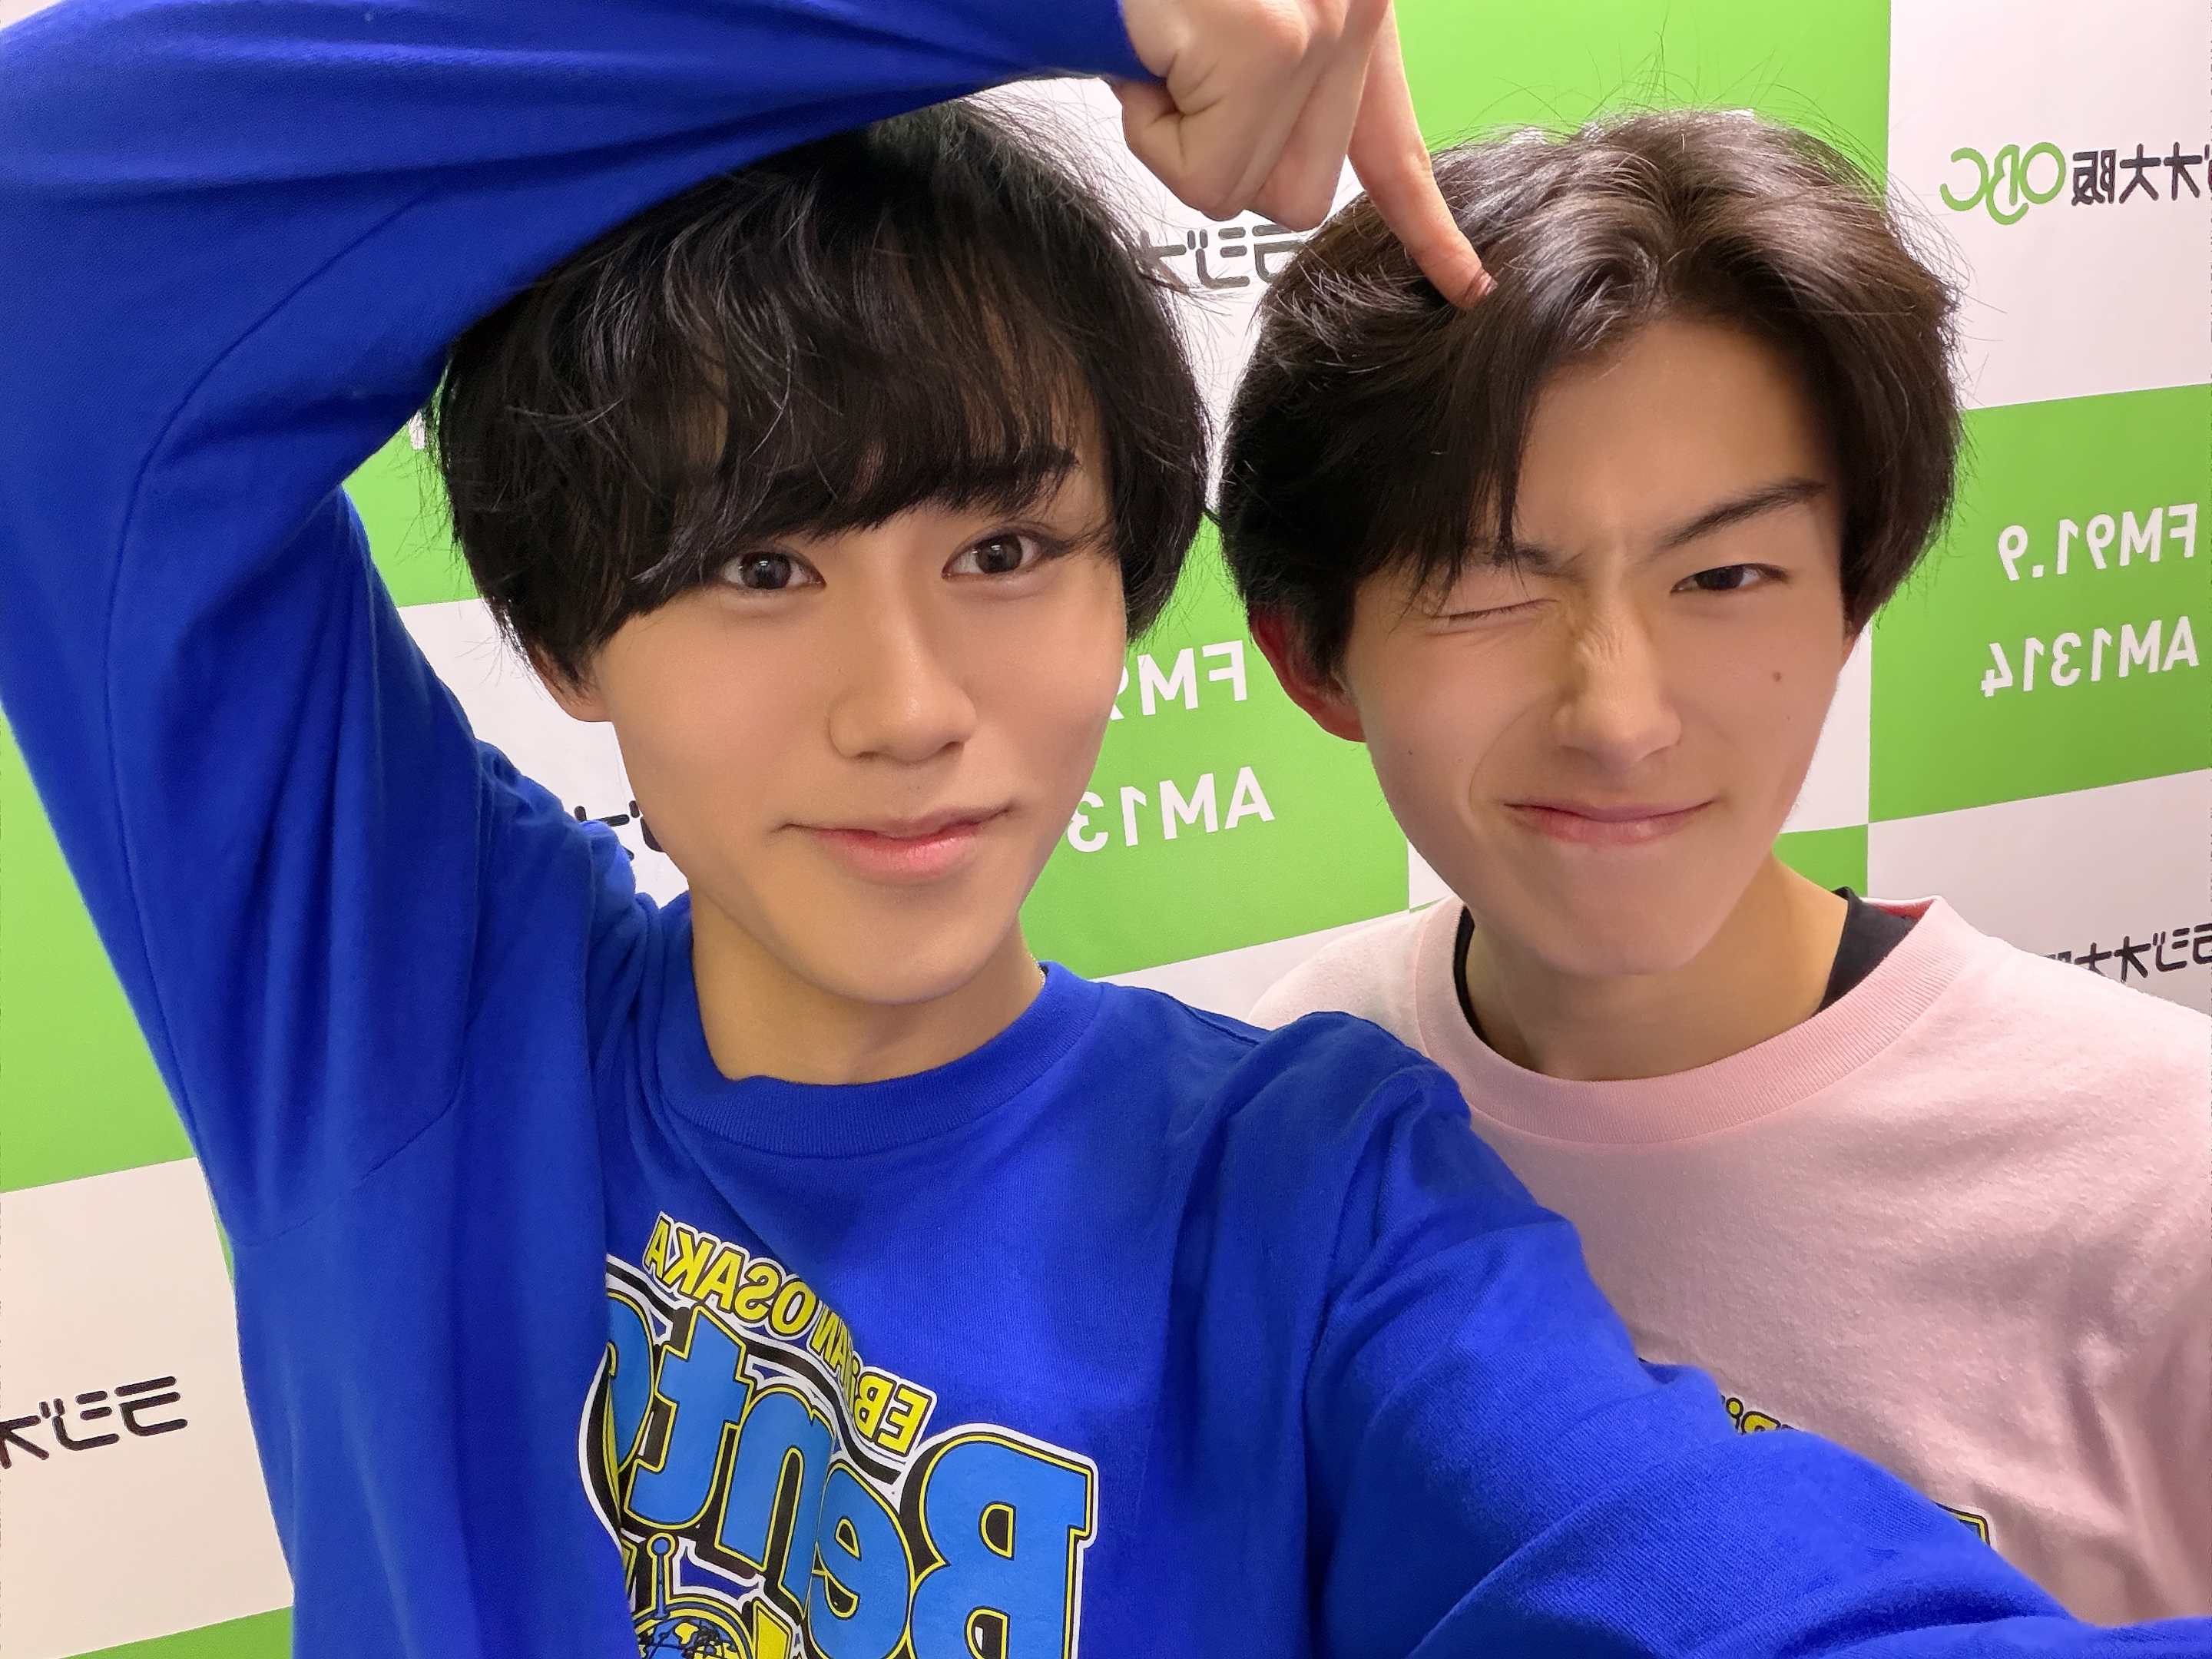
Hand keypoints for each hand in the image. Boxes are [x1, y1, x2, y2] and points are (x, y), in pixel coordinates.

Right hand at [1113, 0, 1488, 303]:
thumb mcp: (1218, 31)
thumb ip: (1275, 82)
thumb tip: (1274, 165)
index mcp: (1349, 13)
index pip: (1395, 148)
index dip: (1430, 227)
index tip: (1467, 286)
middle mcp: (1354, 9)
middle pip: (1302, 194)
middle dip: (1216, 155)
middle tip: (1174, 72)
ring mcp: (1322, 25)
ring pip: (1251, 192)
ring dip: (1177, 141)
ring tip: (1158, 51)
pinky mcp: (1273, 46)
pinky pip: (1208, 178)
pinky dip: (1150, 135)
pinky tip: (1145, 55)